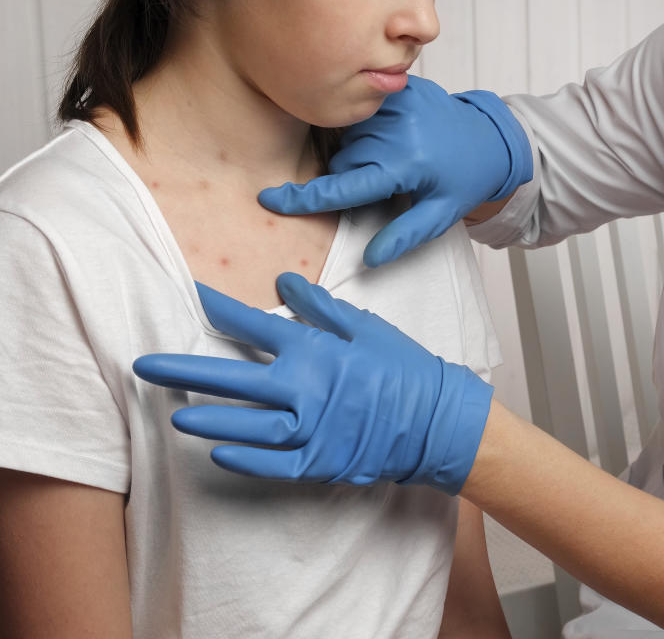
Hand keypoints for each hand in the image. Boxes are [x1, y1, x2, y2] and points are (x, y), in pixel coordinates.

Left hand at [132, 273, 493, 494]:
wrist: (437, 420)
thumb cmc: (404, 368)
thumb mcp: (365, 327)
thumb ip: (319, 306)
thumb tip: (283, 279)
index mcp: (315, 351)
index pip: (255, 326)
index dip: (219, 308)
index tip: (190, 294)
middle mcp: (306, 390)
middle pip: (233, 379)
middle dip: (184, 370)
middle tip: (144, 366)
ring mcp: (312, 430)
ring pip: (247, 426)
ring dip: (209, 419)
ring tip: (175, 415)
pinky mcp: (320, 462)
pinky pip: (274, 465)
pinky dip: (245, 461)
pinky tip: (217, 455)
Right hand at [258, 76, 532, 267]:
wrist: (491, 139)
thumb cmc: (463, 181)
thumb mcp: (440, 215)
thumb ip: (404, 236)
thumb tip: (370, 259)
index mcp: (406, 164)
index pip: (344, 186)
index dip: (304, 198)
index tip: (270, 200)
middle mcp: (398, 130)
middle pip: (343, 162)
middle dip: (353, 178)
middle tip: (387, 183)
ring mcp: (397, 104)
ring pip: (348, 138)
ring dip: (359, 153)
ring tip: (393, 159)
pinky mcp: (399, 89)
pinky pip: (361, 115)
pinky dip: (367, 131)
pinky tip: (393, 137)